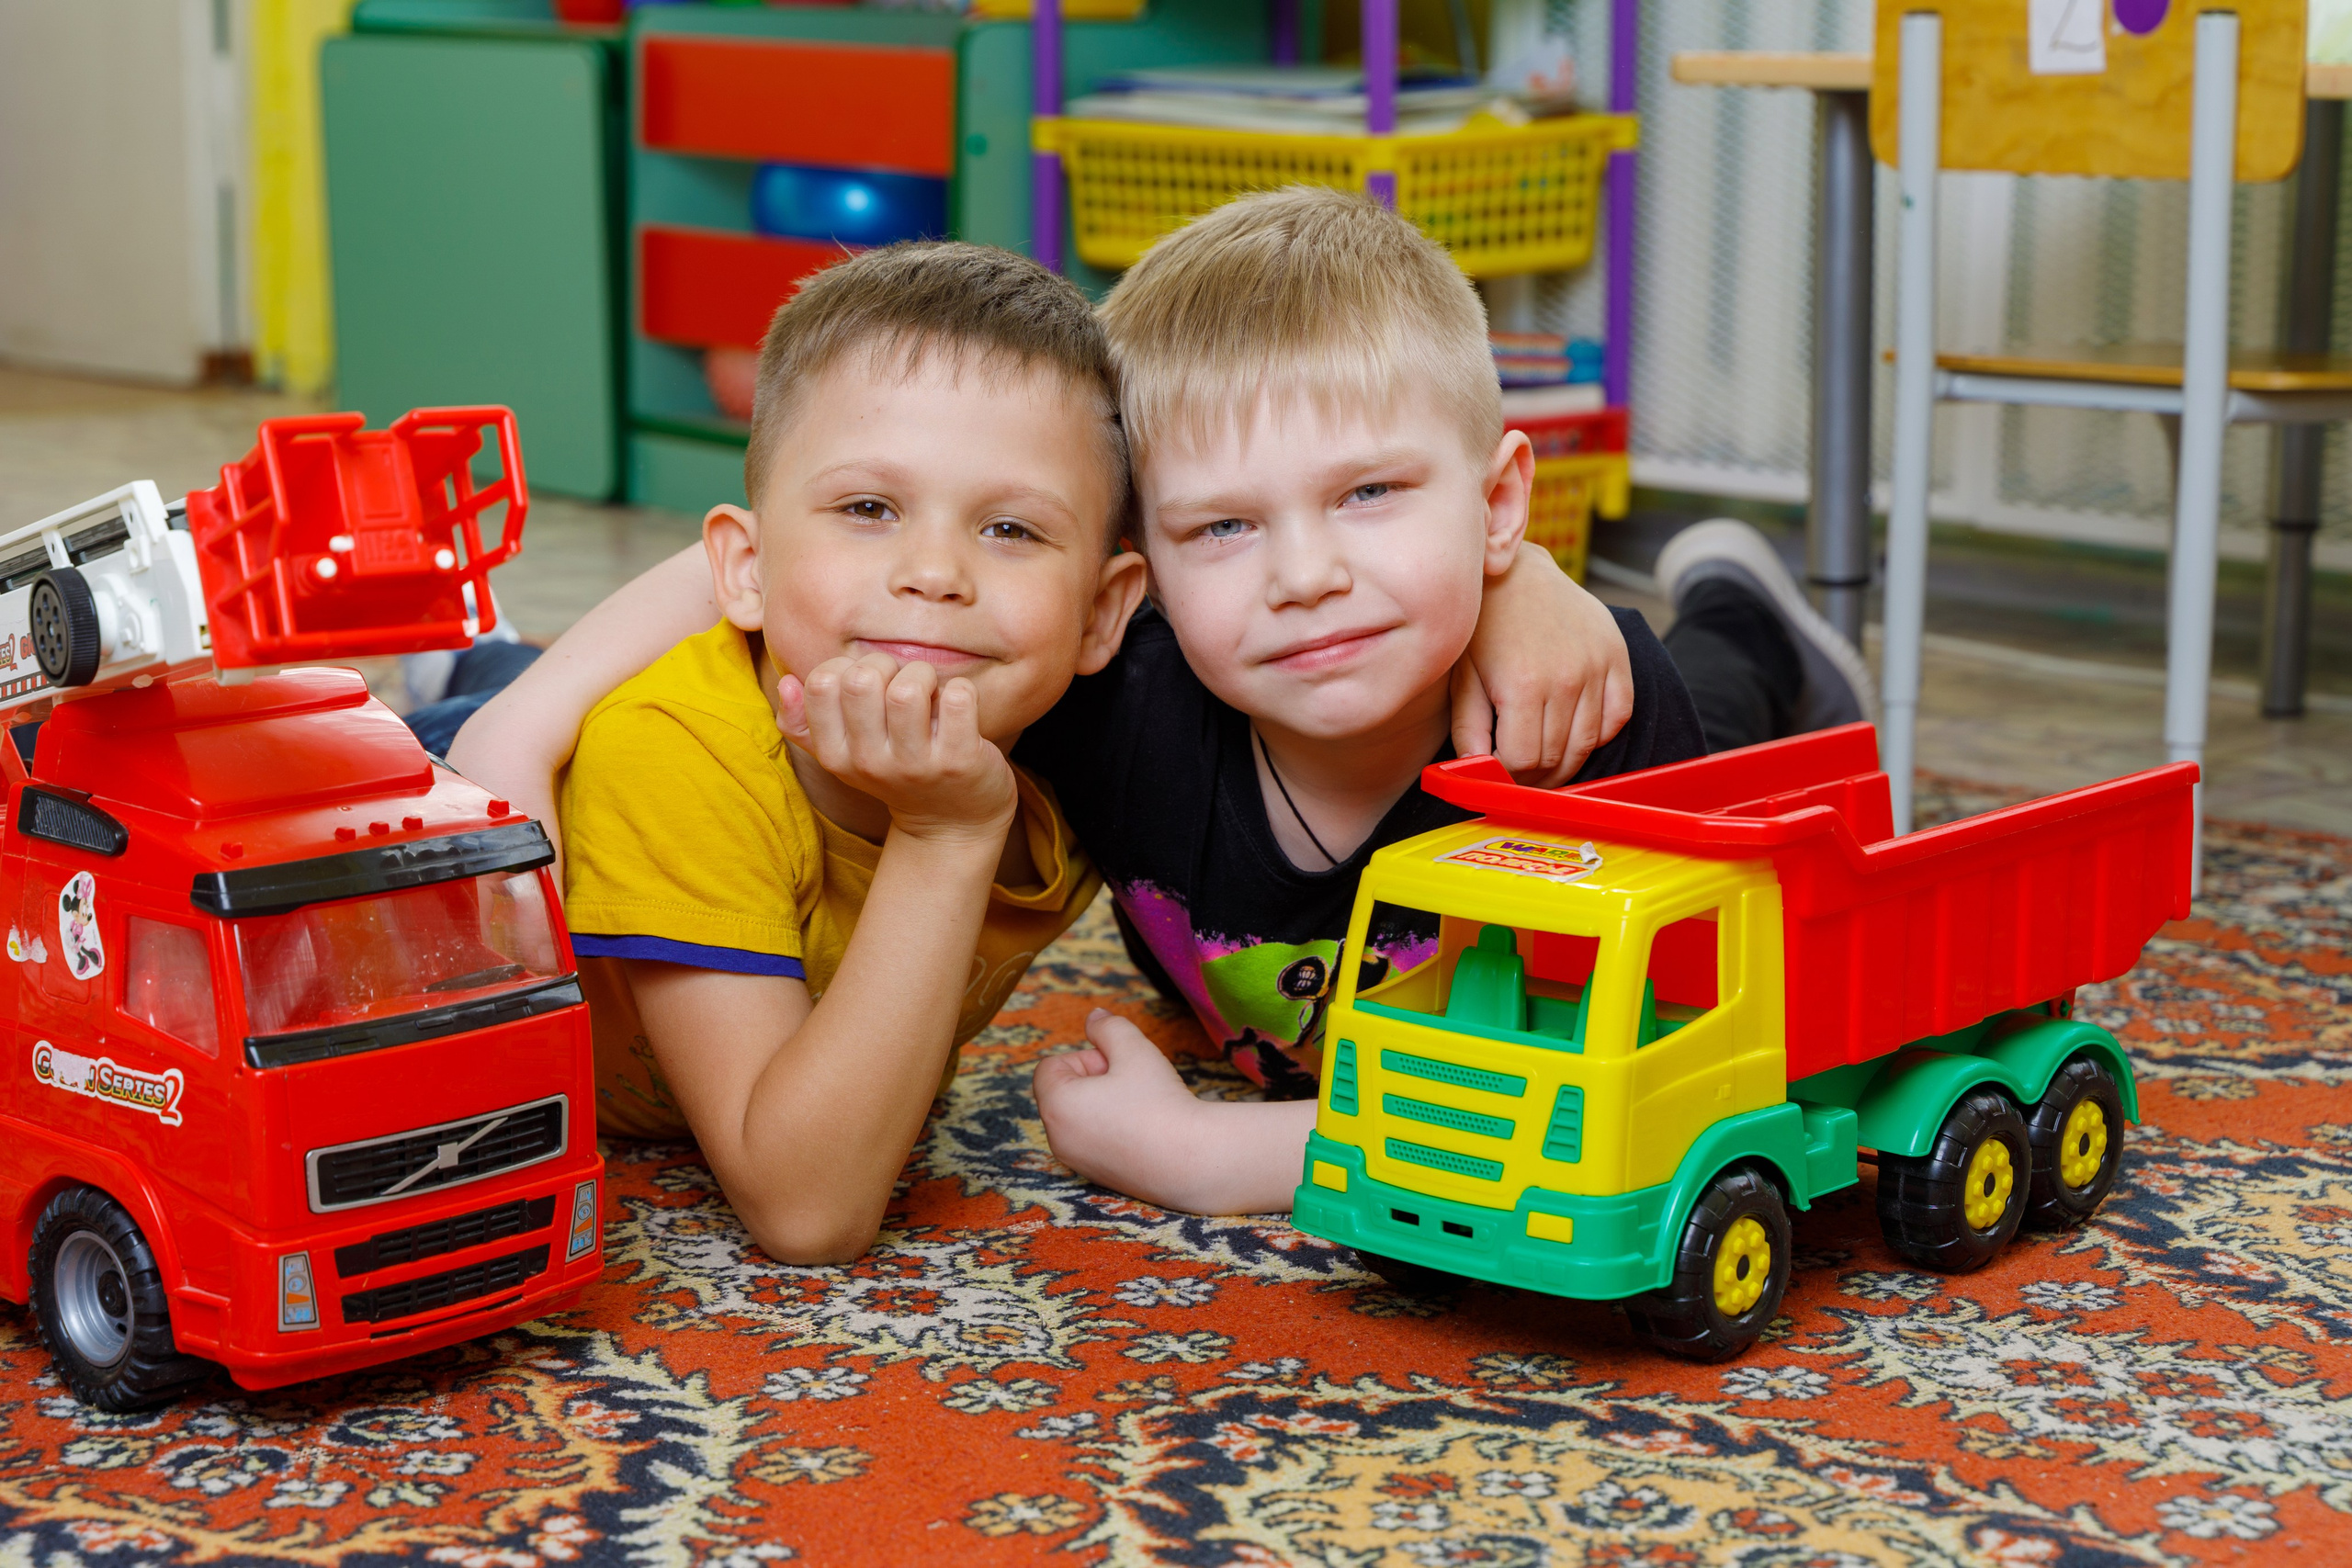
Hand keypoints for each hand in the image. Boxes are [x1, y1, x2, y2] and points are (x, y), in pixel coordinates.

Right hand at [778, 653, 1016, 842]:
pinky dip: (960, 689)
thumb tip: (786, 682)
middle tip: (901, 682)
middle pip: (861, 680)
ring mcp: (915, 764)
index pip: (821, 684)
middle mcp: (870, 762)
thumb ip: (803, 722)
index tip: (868, 682)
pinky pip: (958, 698)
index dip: (846, 666)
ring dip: (923, 674)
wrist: (951, 823)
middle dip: (885, 665)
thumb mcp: (843, 755)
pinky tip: (956, 705)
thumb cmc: (895, 771)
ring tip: (930, 691)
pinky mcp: (959, 760)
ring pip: (907, 690)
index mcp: (836, 755)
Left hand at [1034, 1010, 1317, 1214]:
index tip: (1117, 1067)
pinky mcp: (1094, 1176)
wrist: (1193, 1161)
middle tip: (1130, 1085)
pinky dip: (1109, 1129)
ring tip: (1138, 1108)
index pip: (1051, 1067)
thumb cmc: (1160, 1103)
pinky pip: (1091, 1141)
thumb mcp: (1135, 1049)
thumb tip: (1093, 1017)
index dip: (1086, 1058)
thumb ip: (1108, 1027)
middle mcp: (1057, 1137)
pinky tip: (1142, 1130)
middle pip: (1062, 1091)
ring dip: (1101, 1103)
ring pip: (1077, 1116)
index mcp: (1057, 1104)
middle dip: (1092, 1080)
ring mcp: (1074, 1160)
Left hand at [1456, 543, 1632, 787]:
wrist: (1516, 573)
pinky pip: (1618, 716)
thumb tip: (1477, 774)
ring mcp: (1596, 667)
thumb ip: (1469, 730)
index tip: (1500, 774)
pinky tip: (1575, 733)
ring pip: (1588, 745)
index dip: (1508, 777)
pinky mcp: (1616, 655)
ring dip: (1567, 763)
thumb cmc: (1482, 626)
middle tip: (1521, 776)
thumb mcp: (1463, 677)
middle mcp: (1565, 678)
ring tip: (1546, 763)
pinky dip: (1599, 734)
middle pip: (1556, 758)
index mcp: (1522, 685)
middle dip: (1535, 776)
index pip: (1522, 761)